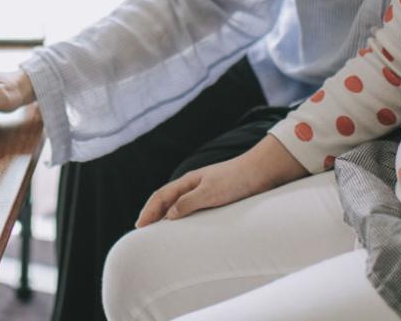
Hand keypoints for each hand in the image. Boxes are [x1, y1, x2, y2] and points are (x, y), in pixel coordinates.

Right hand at [135, 135, 306, 226]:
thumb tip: (168, 215)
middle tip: (142, 228)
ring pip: (177, 202)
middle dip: (152, 212)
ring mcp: (204, 189)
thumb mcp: (210, 193)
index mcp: (188, 181)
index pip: (161, 196)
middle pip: (166, 198)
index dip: (148, 211)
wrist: (262, 171)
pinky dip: (180, 215)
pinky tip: (184, 224)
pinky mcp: (216, 196)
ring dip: (165, 214)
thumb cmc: (236, 180)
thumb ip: (188, 203)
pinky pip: (191, 206)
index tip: (139, 226)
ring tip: (158, 229)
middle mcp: (193, 184)